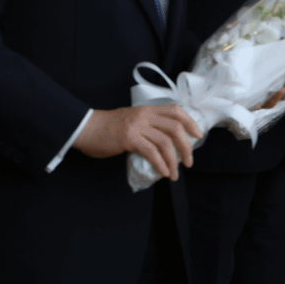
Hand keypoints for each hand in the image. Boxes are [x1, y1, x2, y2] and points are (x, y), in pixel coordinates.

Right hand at [73, 105, 201, 181]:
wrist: (86, 128)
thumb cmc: (108, 127)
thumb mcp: (132, 119)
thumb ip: (149, 125)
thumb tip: (167, 142)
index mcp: (148, 109)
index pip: (176, 111)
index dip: (190, 122)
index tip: (198, 135)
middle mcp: (145, 115)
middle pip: (175, 127)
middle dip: (186, 146)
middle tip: (189, 162)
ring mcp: (137, 125)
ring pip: (165, 142)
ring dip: (173, 160)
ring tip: (174, 174)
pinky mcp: (129, 138)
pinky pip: (151, 152)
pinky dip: (160, 164)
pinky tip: (163, 172)